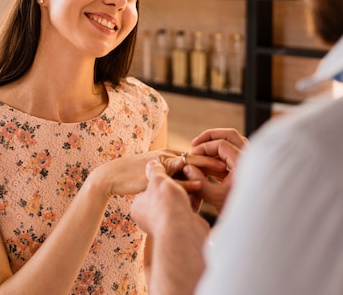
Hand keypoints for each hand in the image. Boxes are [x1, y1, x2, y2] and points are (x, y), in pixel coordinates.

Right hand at [87, 148, 225, 196]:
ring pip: (188, 162)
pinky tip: (200, 185)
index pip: (195, 155)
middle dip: (215, 158)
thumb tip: (184, 187)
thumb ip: (170, 179)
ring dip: (206, 166)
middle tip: (231, 165)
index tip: (227, 166)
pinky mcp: (155, 171)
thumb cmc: (132, 179)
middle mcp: (168, 154)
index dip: (211, 159)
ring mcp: (162, 161)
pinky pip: (174, 175)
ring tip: (223, 171)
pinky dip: (188, 180)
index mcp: (170, 155)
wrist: (111, 177)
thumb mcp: (155, 178)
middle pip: (196, 155)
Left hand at [132, 160, 209, 294]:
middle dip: (175, 184)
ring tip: (194, 180)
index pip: (147, 188)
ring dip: (186, 191)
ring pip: (177, 201)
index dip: (159, 177)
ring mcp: (166, 223)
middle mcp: (149, 217)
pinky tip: (200, 191)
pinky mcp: (181, 226)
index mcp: (138, 207)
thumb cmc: (166, 204)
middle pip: (163, 194)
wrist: (182, 230)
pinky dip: (193, 201)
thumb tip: (152, 163)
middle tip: (183, 173)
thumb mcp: (158, 180)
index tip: (169, 169)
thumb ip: (155, 170)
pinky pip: (187, 209)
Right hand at [183, 128, 247, 211]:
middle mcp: (251, 157)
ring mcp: (252, 160)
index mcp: (244, 163)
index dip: (204, 147)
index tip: (192, 155)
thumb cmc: (240, 211)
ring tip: (200, 151)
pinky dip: (222, 153)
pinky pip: (235, 151)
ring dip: (216, 143)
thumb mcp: (216, 198)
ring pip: (234, 142)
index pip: (221, 144)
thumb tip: (188, 168)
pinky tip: (209, 162)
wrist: (257, 220)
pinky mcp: (250, 166)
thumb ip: (200, 182)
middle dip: (210, 136)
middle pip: (230, 135)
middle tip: (194, 143)